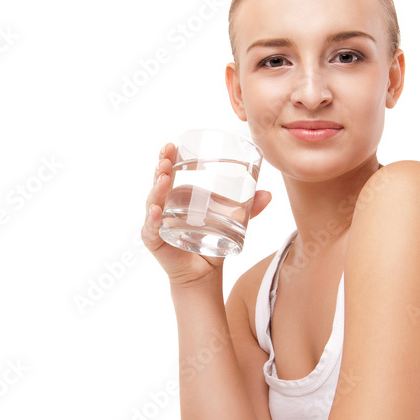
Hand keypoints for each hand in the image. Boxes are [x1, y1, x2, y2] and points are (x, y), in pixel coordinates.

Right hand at [142, 142, 271, 287]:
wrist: (204, 274)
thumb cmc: (212, 244)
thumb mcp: (231, 223)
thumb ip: (248, 209)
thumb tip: (269, 194)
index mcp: (178, 197)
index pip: (170, 172)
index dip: (168, 157)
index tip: (172, 144)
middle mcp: (163, 206)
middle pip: (158, 182)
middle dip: (160, 166)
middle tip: (166, 155)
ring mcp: (156, 223)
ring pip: (152, 201)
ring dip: (156, 188)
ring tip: (163, 177)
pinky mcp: (154, 240)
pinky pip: (151, 228)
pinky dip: (153, 219)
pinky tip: (156, 210)